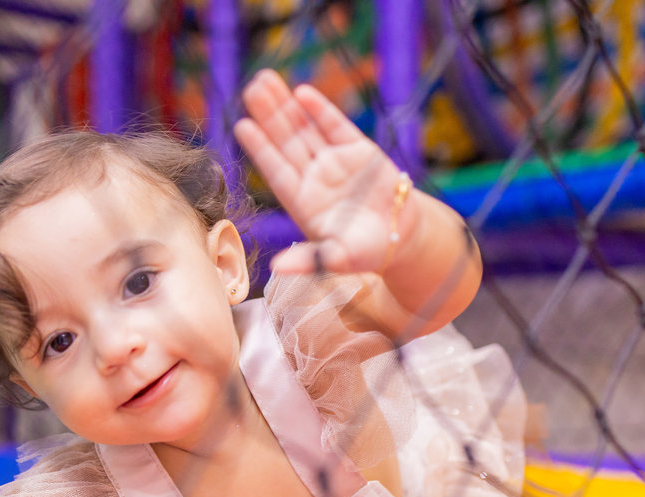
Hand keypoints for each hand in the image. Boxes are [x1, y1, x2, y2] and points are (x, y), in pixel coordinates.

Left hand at [233, 69, 413, 275]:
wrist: (401, 238)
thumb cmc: (364, 253)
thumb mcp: (335, 259)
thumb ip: (307, 260)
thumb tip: (277, 268)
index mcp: (302, 202)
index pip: (276, 170)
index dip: (260, 148)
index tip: (242, 126)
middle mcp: (313, 178)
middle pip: (286, 142)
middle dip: (269, 116)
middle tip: (250, 90)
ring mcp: (334, 161)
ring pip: (304, 128)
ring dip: (286, 106)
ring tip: (265, 81)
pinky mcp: (358, 150)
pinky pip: (334, 126)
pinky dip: (320, 110)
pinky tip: (302, 93)